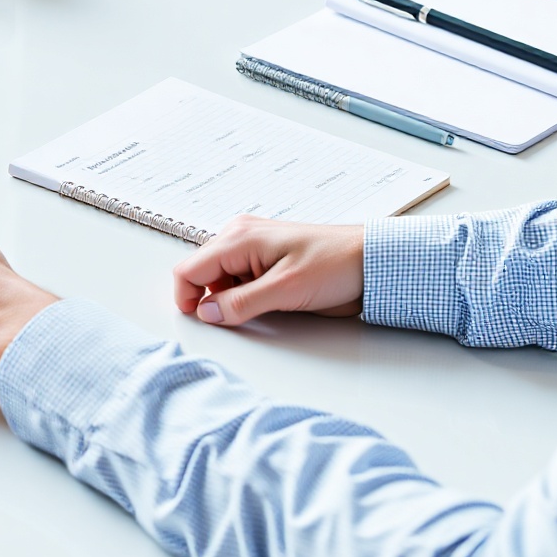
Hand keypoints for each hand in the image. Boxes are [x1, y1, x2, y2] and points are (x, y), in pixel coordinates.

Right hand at [171, 217, 364, 327]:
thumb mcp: (286, 290)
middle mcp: (240, 235)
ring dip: (230, 297)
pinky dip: (244, 293)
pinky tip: (268, 300)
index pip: (189, 269)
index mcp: (239, 237)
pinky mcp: (265, 256)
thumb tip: (207, 313)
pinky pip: (238, 277)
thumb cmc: (334, 265)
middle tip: (238, 318)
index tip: (199, 321)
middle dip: (211, 298)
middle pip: (201, 272)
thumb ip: (242, 303)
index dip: (187, 297)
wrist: (369, 259)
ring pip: (219, 277)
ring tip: (264, 306)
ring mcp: (252, 244)